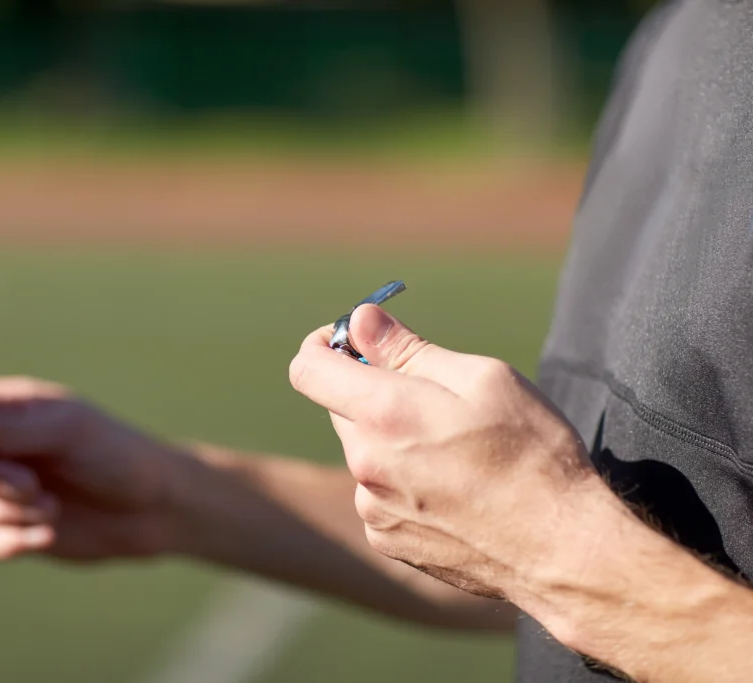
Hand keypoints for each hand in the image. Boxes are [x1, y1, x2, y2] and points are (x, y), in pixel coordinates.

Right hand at [0, 376, 183, 561]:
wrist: (153, 510)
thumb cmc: (117, 455)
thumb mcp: (71, 431)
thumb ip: (14, 423)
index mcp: (6, 408)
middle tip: (33, 486)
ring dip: (2, 513)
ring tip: (53, 509)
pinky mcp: (4, 526)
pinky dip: (5, 542)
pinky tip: (48, 537)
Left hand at [288, 304, 608, 607]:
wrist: (560, 548)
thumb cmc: (531, 452)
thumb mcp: (482, 378)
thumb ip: (408, 348)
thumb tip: (359, 321)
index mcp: (384, 412)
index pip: (308, 369)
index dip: (322, 345)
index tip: (351, 341)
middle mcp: (364, 462)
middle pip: (341, 408)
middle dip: (373, 392)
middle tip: (432, 398)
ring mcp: (371, 506)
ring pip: (363, 451)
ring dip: (389, 439)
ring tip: (453, 451)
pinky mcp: (385, 539)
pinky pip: (376, 493)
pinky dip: (400, 481)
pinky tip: (451, 490)